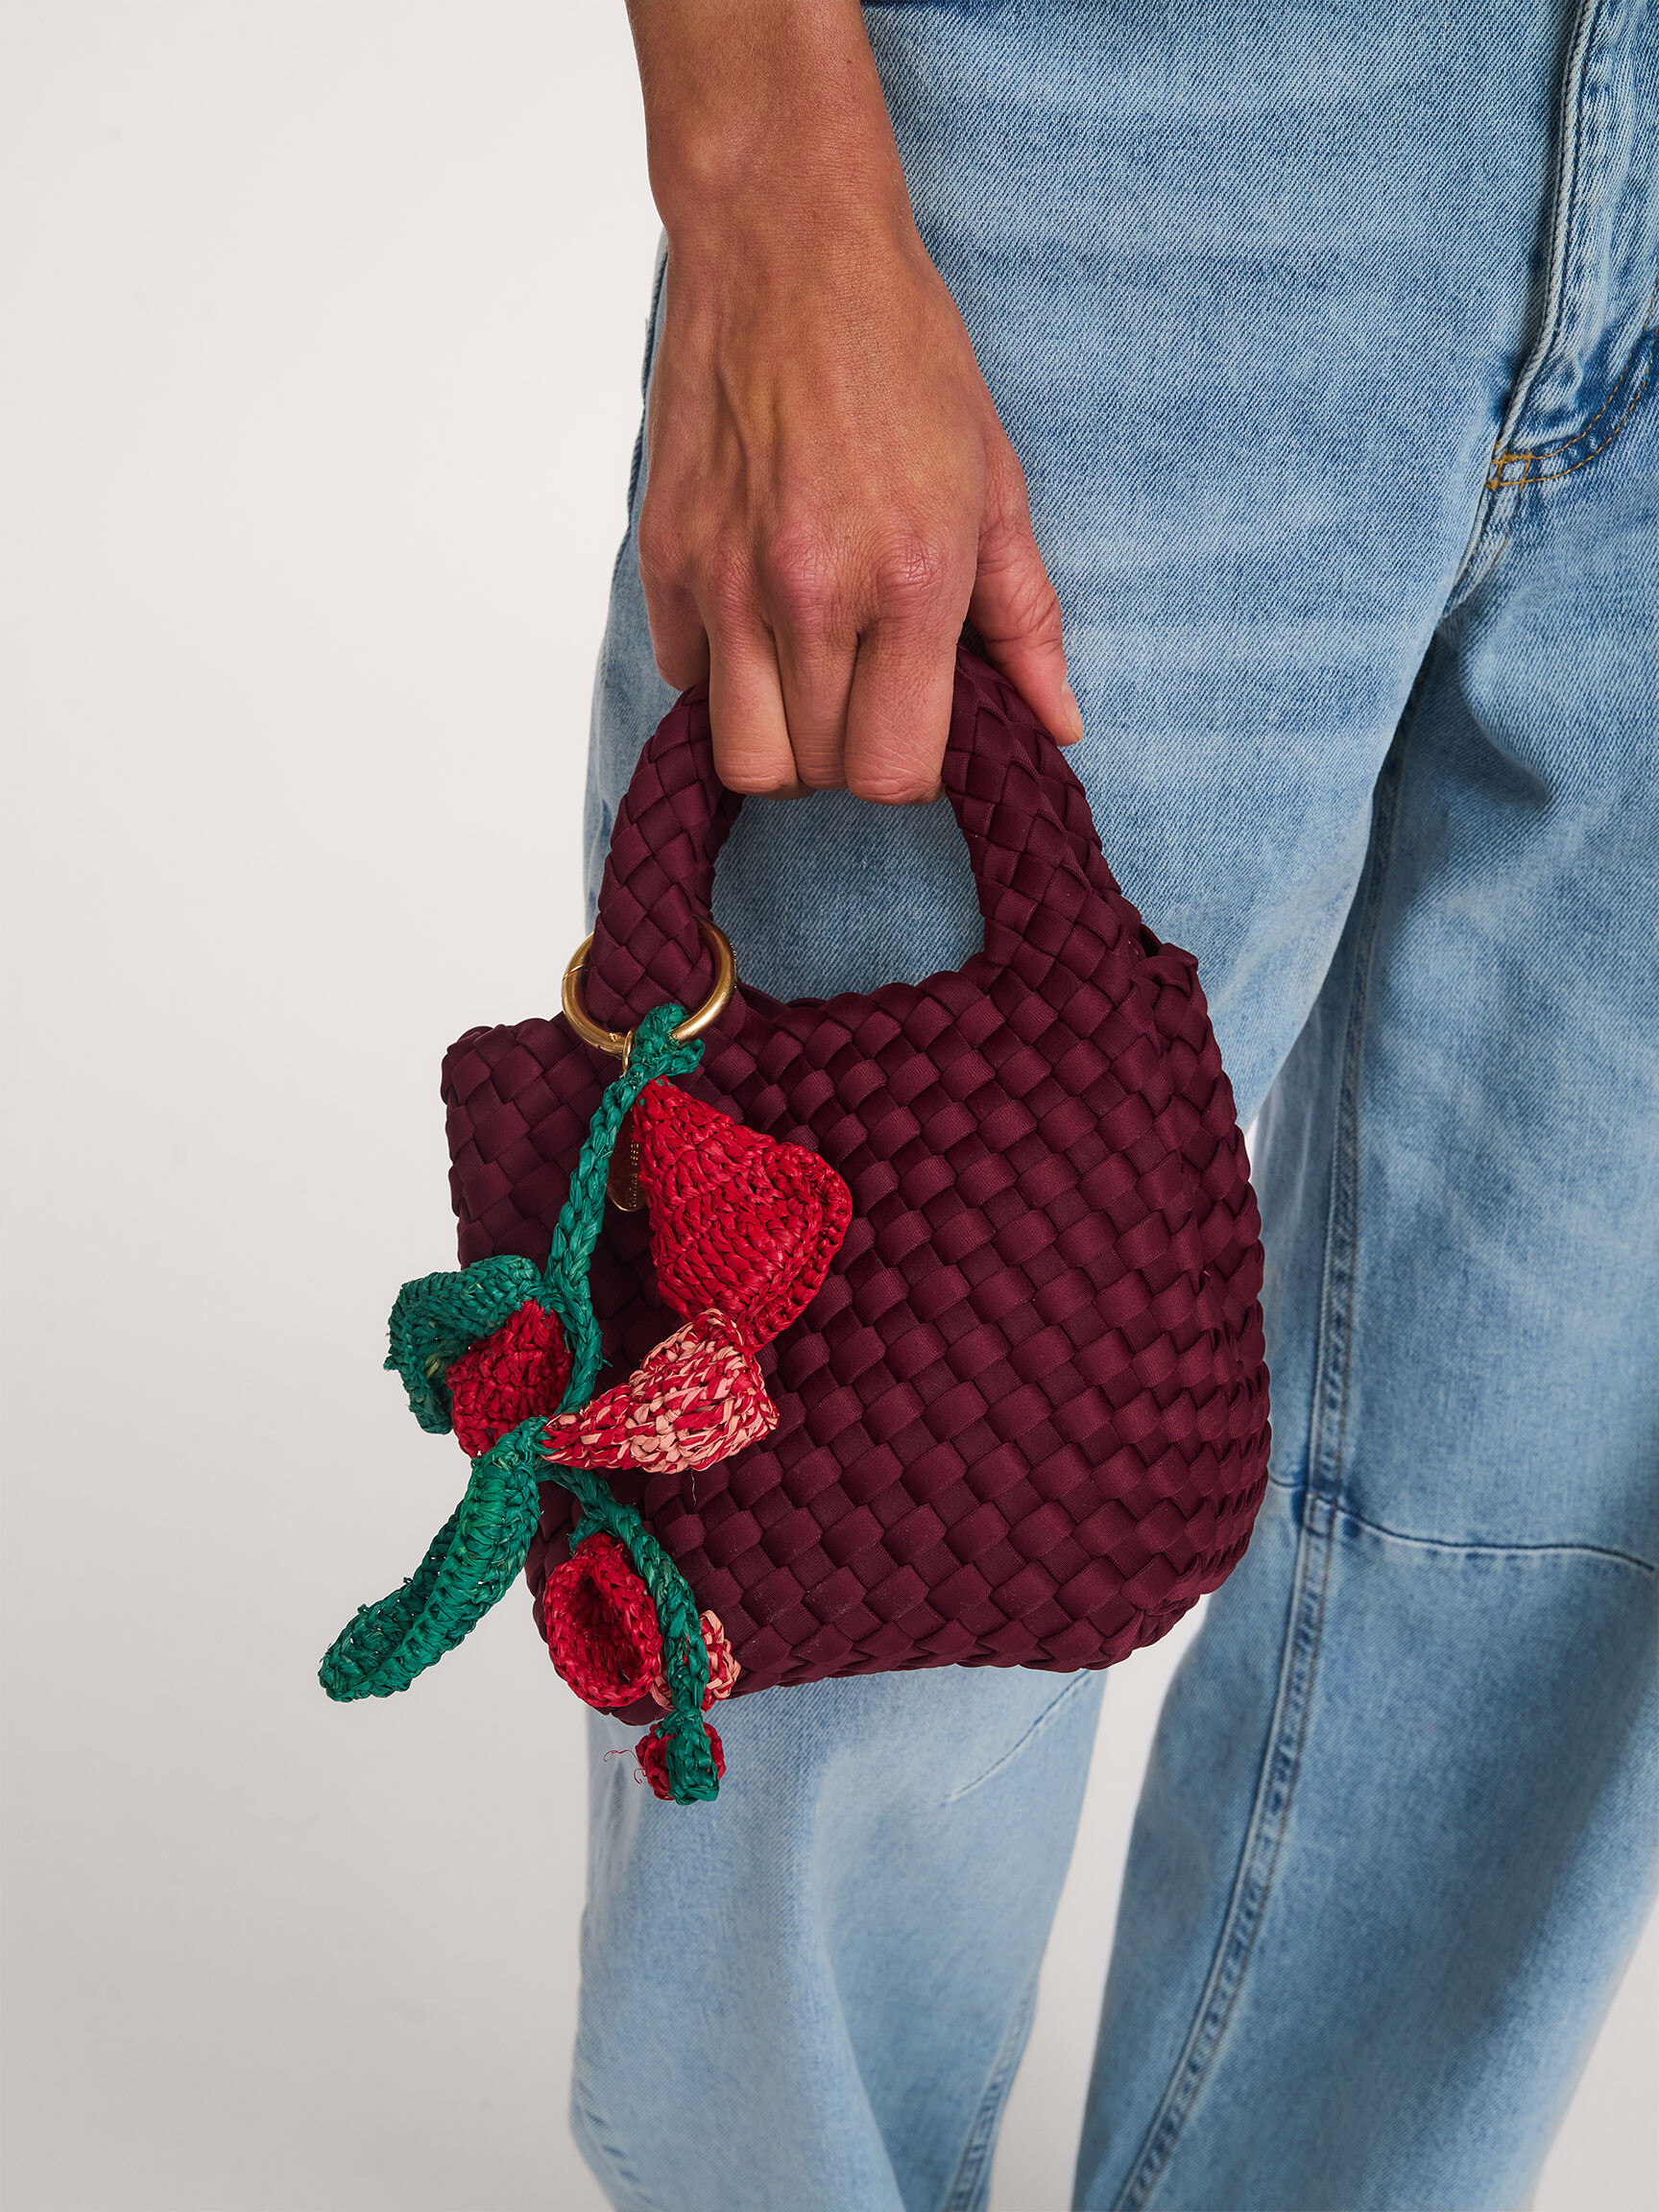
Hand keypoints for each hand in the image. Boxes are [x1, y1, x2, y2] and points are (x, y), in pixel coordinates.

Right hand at [626, 0, 1082, 802]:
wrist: (783, 244)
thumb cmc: (901, 350)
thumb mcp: (994, 483)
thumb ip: (1025, 621)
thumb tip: (1058, 725)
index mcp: (908, 582)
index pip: (893, 774)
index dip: (912, 770)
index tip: (919, 726)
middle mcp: (808, 595)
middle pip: (816, 775)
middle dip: (850, 756)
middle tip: (869, 692)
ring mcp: (725, 581)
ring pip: (740, 757)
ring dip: (782, 738)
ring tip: (810, 675)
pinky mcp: (664, 558)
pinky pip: (685, 681)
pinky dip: (721, 675)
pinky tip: (757, 619)